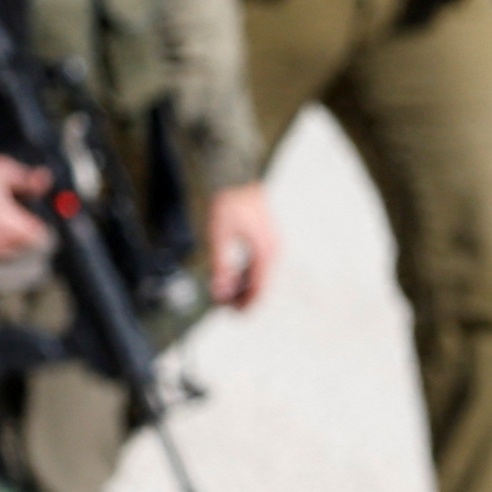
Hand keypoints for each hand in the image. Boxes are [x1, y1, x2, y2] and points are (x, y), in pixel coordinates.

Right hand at [0, 152, 49, 267]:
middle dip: (25, 236)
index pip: (42, 239)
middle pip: (25, 251)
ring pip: (5, 257)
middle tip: (16, 217)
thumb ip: (28, 180)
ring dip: (7, 244)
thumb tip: (45, 181)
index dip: (40, 225)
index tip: (34, 215)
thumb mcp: (1, 171)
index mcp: (11, 229)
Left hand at [201, 180, 281, 311]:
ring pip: (260, 276)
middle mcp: (272, 252)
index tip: (230, 315)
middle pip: (261, 286)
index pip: (258, 291)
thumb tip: (219, 292)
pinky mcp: (267, 240)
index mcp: (264, 254)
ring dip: (244, 287)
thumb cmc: (229, 203)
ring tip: (224, 291)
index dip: (244, 306)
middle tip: (223, 305)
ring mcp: (272, 246)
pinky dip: (247, 275)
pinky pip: (259, 266)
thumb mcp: (219, 236)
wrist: (238, 176)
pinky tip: (233, 274)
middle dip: (242, 298)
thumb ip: (220, 266)